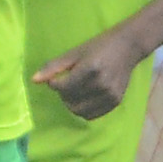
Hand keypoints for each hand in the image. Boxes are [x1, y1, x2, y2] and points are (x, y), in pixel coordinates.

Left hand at [34, 26, 149, 121]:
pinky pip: (92, 115)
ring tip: (76, 90)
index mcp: (91, 69)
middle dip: (63, 95)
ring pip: (80, 112)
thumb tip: (34, 80)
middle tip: (67, 83)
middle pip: (70, 101)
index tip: (56, 79)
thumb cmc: (99, 46)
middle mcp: (102, 84)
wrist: (128, 47)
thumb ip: (54, 67)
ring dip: (72, 103)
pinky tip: (85, 96)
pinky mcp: (116, 102)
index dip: (55, 85)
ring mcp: (110, 95)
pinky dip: (84, 109)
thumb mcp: (75, 52)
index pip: (64, 87)